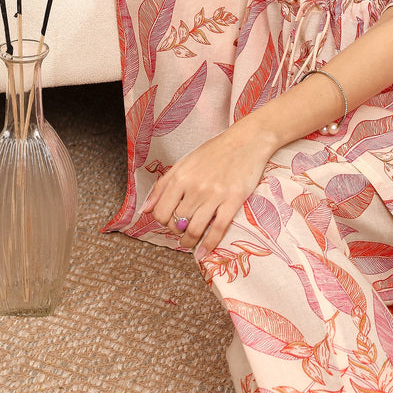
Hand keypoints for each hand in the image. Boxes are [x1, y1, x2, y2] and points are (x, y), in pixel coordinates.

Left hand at [141, 116, 276, 255]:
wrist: (247, 141)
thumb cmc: (215, 150)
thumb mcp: (184, 162)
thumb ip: (163, 185)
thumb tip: (145, 210)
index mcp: (180, 177)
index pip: (161, 212)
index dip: (163, 222)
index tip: (170, 222)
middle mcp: (195, 187)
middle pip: (177, 223)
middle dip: (177, 232)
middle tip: (182, 231)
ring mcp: (215, 195)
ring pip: (194, 230)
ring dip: (189, 242)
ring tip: (190, 243)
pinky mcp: (233, 200)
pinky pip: (218, 229)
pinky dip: (209, 244)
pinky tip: (204, 252)